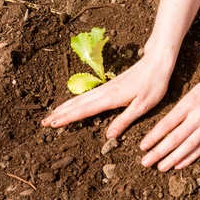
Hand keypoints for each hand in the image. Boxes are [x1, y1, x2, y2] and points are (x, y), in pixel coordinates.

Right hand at [41, 39, 176, 138]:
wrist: (157, 63)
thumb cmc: (153, 85)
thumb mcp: (143, 106)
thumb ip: (125, 120)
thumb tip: (109, 136)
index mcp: (111, 98)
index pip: (85, 110)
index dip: (68, 118)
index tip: (53, 124)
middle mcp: (105, 92)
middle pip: (77, 104)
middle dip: (60, 113)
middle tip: (43, 123)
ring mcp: (106, 88)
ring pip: (80, 99)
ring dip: (65, 107)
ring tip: (52, 115)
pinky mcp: (109, 86)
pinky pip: (88, 96)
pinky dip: (75, 102)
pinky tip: (71, 105)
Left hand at [139, 66, 199, 170]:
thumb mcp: (195, 91)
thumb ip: (183, 107)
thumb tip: (167, 125)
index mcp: (189, 103)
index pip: (167, 124)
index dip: (154, 136)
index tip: (143, 146)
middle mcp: (197, 116)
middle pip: (174, 138)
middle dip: (158, 152)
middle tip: (145, 162)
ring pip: (187, 146)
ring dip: (172, 158)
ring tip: (160, 167)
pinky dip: (190, 157)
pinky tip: (180, 165)